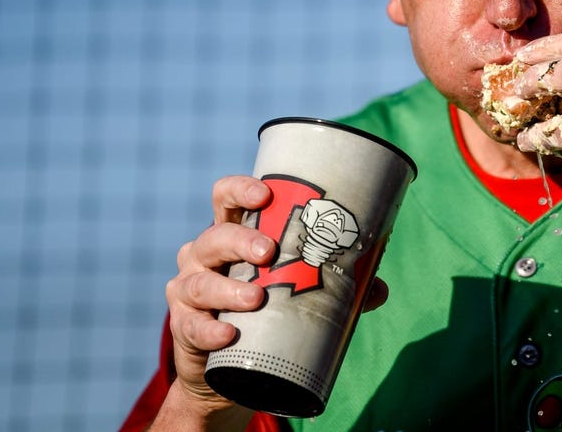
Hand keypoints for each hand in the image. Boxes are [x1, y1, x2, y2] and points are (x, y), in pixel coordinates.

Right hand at [164, 177, 391, 409]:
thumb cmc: (266, 313)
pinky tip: (227, 333)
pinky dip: (209, 329)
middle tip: (268, 251)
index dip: (239, 190)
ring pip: (200, 282)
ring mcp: (189, 291)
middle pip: (215, 237)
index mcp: (233, 235)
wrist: (229, 371)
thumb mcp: (297, 291)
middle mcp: (204, 257)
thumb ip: (339, 288)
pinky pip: (191, 326)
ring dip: (227, 288)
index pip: (226, 199)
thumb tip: (379, 288)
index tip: (265, 195)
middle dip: (240, 240)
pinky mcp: (183, 328)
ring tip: (255, 297)